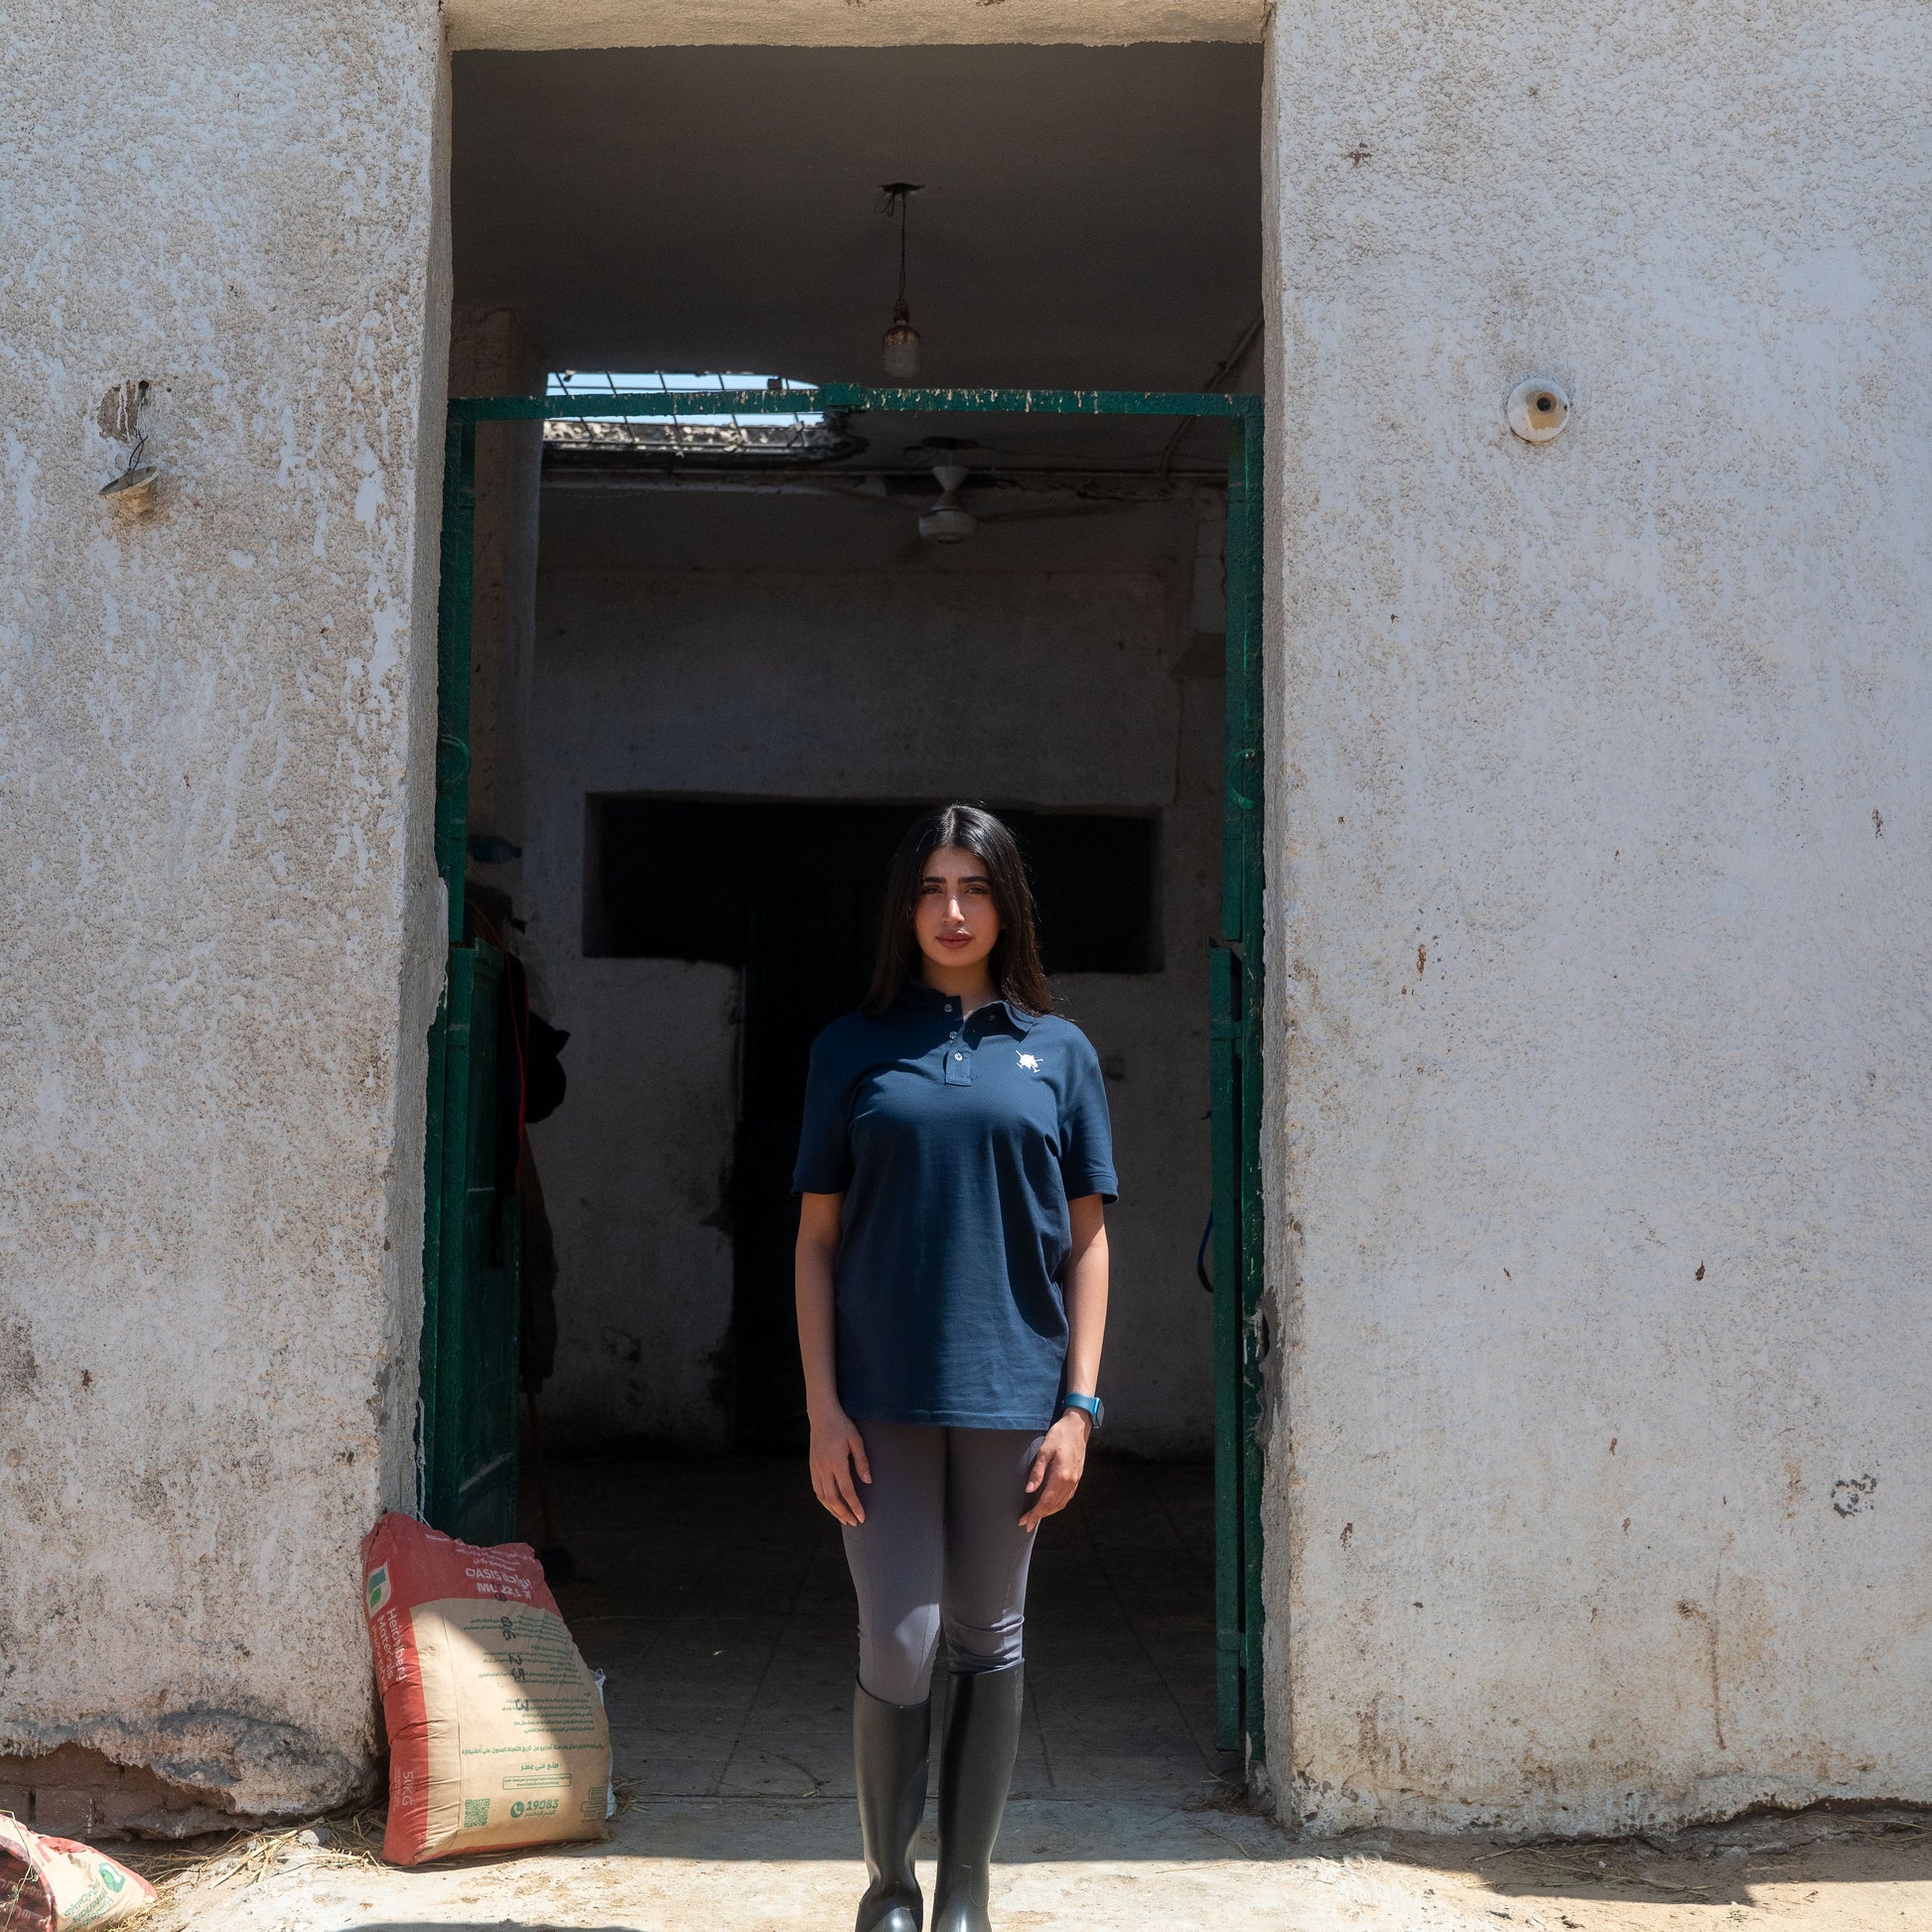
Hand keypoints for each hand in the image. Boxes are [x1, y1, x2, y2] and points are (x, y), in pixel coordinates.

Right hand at [808, 1409, 871, 1525]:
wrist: (822, 1415)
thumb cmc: (841, 1425)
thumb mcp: (856, 1440)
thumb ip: (862, 1462)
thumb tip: (868, 1481)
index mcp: (837, 1463)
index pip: (847, 1491)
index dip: (855, 1506)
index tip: (862, 1517)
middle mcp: (824, 1468)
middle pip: (833, 1499)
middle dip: (844, 1513)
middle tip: (854, 1522)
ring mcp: (815, 1468)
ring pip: (822, 1497)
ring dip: (833, 1510)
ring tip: (843, 1518)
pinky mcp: (812, 1466)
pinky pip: (816, 1489)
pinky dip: (824, 1500)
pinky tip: (831, 1504)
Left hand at [1019, 1410, 1090, 1529]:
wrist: (1078, 1427)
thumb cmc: (1059, 1435)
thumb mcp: (1044, 1450)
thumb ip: (1037, 1472)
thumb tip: (1029, 1490)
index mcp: (1061, 1476)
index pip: (1045, 1502)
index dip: (1034, 1513)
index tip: (1024, 1521)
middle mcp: (1070, 1482)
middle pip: (1053, 1506)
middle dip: (1039, 1516)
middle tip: (1026, 1523)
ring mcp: (1075, 1481)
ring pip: (1061, 1504)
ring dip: (1048, 1512)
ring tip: (1035, 1517)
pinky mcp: (1077, 1478)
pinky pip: (1066, 1498)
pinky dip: (1056, 1505)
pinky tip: (1049, 1505)